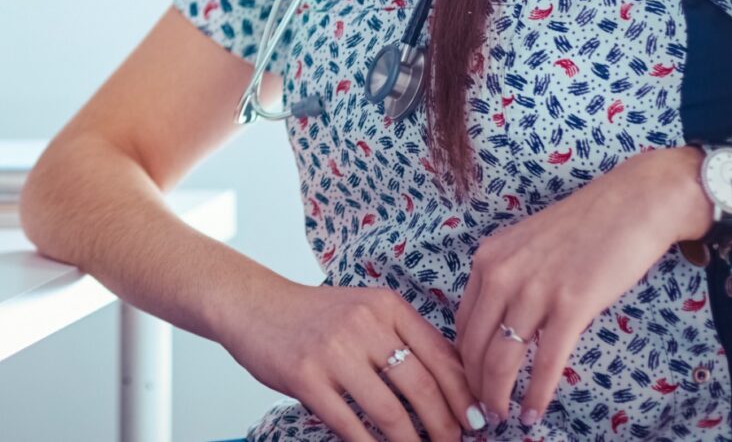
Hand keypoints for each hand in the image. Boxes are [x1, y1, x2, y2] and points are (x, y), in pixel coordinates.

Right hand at [221, 280, 486, 441]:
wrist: (253, 305)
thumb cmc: (314, 315)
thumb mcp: (365, 310)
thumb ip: (404, 338)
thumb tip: (454, 384)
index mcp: (386, 306)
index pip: (441, 356)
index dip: (464, 395)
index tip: (478, 421)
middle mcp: (364, 324)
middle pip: (422, 388)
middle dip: (445, 426)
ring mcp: (334, 351)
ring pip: (391, 412)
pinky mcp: (307, 377)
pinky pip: (350, 424)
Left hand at [452, 147, 708, 427]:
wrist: (633, 204)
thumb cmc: (585, 227)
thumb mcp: (528, 247)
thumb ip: (509, 280)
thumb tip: (500, 329)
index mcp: (487, 259)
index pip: (461, 324)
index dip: (462, 362)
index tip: (468, 385)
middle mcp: (502, 273)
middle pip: (474, 346)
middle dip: (474, 387)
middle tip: (481, 413)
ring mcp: (535, 288)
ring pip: (502, 358)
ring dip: (499, 396)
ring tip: (502, 419)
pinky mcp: (572, 304)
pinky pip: (545, 361)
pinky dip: (536, 394)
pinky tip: (534, 414)